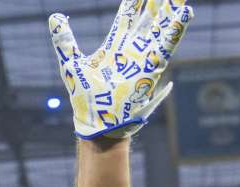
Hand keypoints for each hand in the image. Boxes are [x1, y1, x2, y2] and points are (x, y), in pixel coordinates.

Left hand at [49, 0, 193, 138]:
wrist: (98, 121)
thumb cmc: (85, 98)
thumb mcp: (71, 63)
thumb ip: (64, 41)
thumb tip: (54, 17)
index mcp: (115, 45)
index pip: (127, 16)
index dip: (134, 1)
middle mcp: (132, 49)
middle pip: (147, 18)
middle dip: (154, 2)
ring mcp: (143, 57)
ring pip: (160, 27)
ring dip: (169, 10)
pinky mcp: (151, 67)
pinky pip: (167, 45)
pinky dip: (176, 29)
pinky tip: (185, 13)